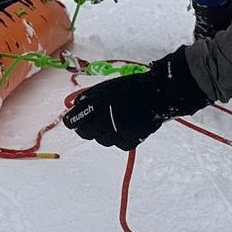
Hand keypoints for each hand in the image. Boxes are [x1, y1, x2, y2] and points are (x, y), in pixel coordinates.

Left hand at [62, 50, 209, 150]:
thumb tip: (74, 105)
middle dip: (87, 128)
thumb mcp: (105, 87)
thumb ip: (88, 97)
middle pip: (85, 133)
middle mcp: (103, 120)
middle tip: (94, 122)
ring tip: (113, 122)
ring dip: (103, 133)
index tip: (75, 119)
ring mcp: (116, 132)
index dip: (73, 120)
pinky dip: (118, 137)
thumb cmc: (132, 87)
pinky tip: (124, 127)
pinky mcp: (128, 141)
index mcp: (95, 105)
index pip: (73, 121)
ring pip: (101, 140)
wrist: (158, 95)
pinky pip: (117, 143)